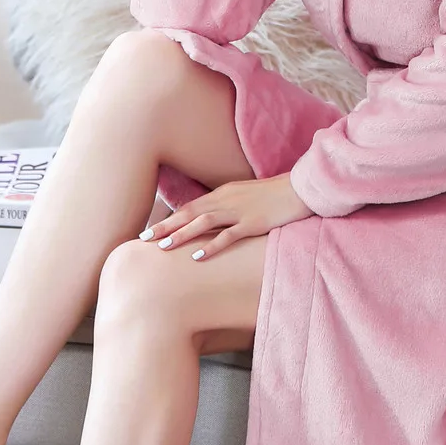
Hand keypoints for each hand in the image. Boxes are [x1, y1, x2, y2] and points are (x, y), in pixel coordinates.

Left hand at [140, 173, 314, 259]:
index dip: (168, 219)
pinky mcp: (254, 222)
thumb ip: (227, 206)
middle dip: (166, 226)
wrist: (301, 188)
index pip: (189, 207)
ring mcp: (239, 211)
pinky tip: (198, 256)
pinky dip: (211, 246)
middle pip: (189, 213)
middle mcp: (226, 199)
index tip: (149, 231)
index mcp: (223, 193)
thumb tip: (210, 221)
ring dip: (182, 234)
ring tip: (163, 247)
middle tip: (144, 239)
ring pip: (203, 222)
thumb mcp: (245, 196)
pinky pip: (229, 235)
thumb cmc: (274, 194)